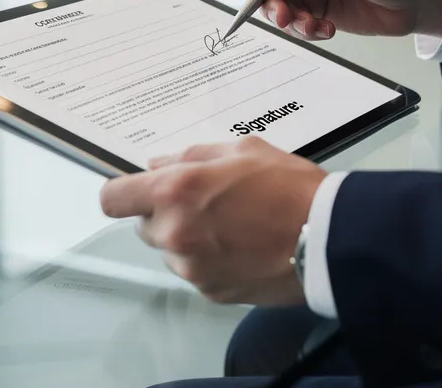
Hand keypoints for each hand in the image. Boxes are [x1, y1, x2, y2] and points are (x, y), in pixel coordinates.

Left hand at [100, 137, 326, 305]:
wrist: (328, 238)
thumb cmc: (291, 190)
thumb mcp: (242, 151)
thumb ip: (192, 156)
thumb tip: (161, 165)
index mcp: (176, 191)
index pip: (113, 199)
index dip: (123, 193)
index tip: (135, 192)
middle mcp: (176, 232)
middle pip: (143, 226)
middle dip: (165, 214)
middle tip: (204, 203)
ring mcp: (193, 267)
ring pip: (170, 252)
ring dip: (188, 240)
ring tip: (231, 226)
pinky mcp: (212, 291)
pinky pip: (196, 274)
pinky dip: (210, 262)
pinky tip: (242, 247)